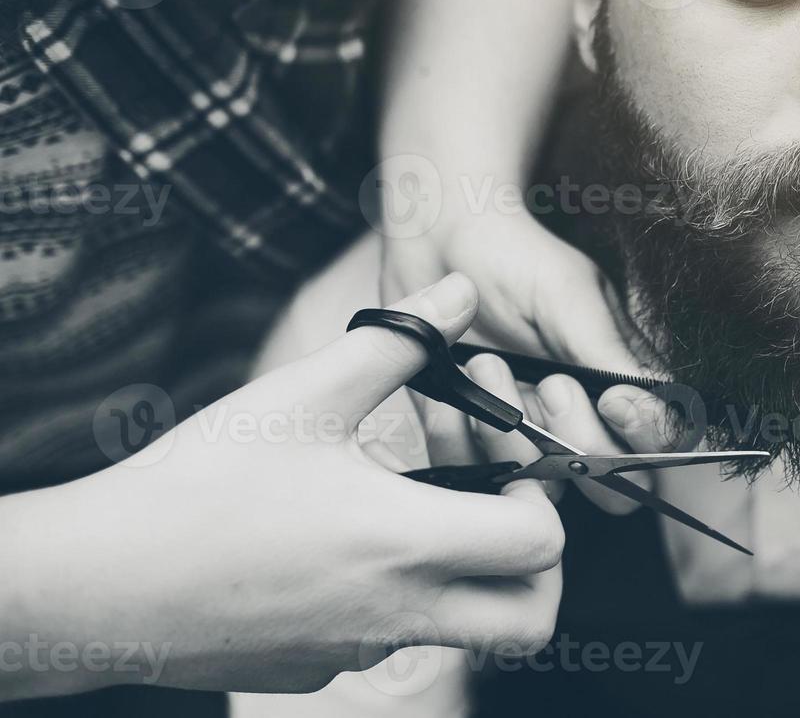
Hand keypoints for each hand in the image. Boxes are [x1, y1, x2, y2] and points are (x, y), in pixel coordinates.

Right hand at [0, 275, 562, 700]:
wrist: (96, 585)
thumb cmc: (198, 486)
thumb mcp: (302, 395)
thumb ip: (399, 341)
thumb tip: (462, 293)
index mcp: (405, 545)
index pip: (541, 548)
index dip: (542, 500)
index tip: (503, 464)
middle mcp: (396, 615)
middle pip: (529, 620)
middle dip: (535, 568)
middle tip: (493, 507)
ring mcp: (356, 651)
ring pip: (456, 627)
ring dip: (458, 570)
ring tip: (404, 500)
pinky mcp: (313, 668)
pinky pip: (385, 638)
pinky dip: (388, 592)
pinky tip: (336, 535)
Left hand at [379, 181, 682, 512]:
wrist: (435, 242)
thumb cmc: (514, 257)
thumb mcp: (569, 296)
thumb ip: (612, 354)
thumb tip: (663, 404)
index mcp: (623, 381)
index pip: (662, 442)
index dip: (644, 437)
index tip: (612, 399)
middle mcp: (585, 419)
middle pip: (614, 486)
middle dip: (578, 440)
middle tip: (547, 384)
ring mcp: (531, 438)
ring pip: (546, 487)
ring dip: (513, 435)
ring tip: (485, 367)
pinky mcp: (475, 445)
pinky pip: (477, 478)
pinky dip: (462, 440)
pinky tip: (453, 394)